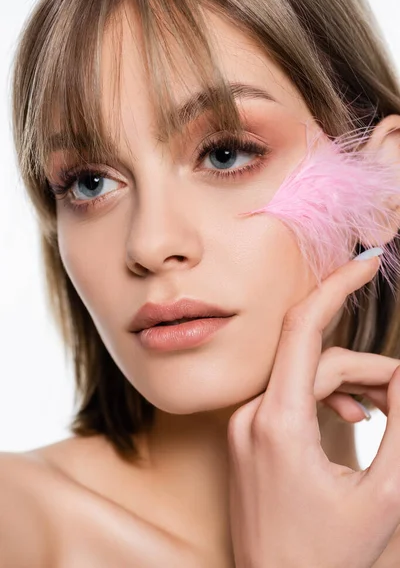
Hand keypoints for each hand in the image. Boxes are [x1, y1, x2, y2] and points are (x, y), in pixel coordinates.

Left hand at [227, 254, 399, 567]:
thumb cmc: (328, 559)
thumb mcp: (384, 494)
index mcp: (278, 423)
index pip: (304, 328)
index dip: (337, 287)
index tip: (368, 263)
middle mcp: (251, 416)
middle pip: (318, 362)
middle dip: (369, 370)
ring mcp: (244, 425)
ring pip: (305, 380)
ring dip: (349, 387)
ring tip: (385, 413)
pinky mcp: (247, 436)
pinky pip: (290, 398)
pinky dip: (325, 401)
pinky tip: (354, 421)